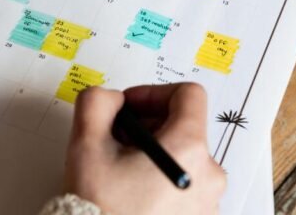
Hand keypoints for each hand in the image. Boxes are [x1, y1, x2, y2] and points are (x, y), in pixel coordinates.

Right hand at [65, 83, 225, 214]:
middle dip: (148, 126)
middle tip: (117, 141)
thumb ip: (97, 103)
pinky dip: (161, 179)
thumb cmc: (100, 209)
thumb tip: (111, 99)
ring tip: (121, 170)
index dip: (154, 92)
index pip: (188, 95)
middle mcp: (208, 175)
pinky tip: (133, 192)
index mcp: (188, 149)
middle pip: (185, 127)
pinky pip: (186, 186)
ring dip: (153, 153)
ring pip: (184, 157)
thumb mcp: (87, 145)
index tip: (131, 107)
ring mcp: (207, 202)